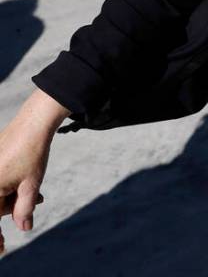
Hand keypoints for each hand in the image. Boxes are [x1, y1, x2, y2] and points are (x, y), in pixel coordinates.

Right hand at [0, 91, 68, 253]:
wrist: (32, 124)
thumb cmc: (32, 153)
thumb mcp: (32, 184)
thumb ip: (24, 209)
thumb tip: (24, 228)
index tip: (2, 250)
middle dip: (13, 208)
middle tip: (38, 200)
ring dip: (13, 197)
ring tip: (35, 188)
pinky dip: (10, 187)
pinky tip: (26, 180)